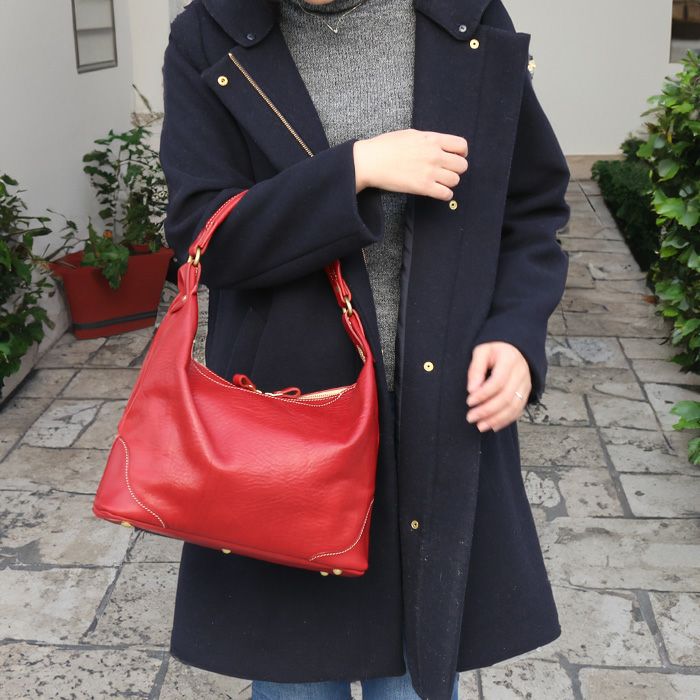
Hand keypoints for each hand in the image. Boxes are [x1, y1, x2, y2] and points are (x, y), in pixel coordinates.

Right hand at [353, 129, 467, 199]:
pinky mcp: (423, 187)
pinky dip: (445, 195)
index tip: (454, 157)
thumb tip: (438, 145)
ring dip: (449, 182)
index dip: (461, 153)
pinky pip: (446, 194)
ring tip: (440, 182)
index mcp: (432, 139)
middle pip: (462, 165)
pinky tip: (438, 192)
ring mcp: (430, 171)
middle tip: (446, 172)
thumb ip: (428, 140)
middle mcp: (434, 155)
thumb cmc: (385, 146)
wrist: (370, 161)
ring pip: (455, 180)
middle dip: (456, 169)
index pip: (461, 146)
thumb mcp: (411, 134)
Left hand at [465, 342, 530, 431]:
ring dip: (496, 419)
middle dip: (487, 410)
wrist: (514, 349)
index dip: (483, 394)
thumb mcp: (482, 351)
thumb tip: (471, 389)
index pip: (497, 382)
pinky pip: (518, 410)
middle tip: (470, 417)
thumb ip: (476, 369)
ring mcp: (526, 384)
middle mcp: (521, 373)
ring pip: (514, 407)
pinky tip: (493, 426)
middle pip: (506, 397)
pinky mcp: (526, 393)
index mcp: (509, 360)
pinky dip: (506, 420)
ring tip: (480, 425)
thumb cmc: (495, 350)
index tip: (469, 401)